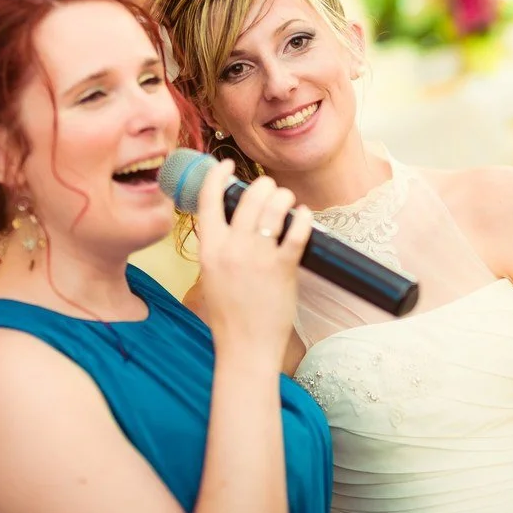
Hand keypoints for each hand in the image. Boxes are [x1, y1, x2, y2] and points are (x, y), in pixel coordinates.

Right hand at [196, 160, 312, 364]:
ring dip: (283, 197)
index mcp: (209, 249)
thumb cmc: (228, 316)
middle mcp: (232, 248)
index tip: (225, 164)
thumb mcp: (211, 276)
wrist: (245, 348)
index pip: (209, 200)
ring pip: (273, 208)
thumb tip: (232, 223)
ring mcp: (258, 257)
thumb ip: (218, 249)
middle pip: (248, 197)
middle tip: (270, 189)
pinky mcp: (282, 268)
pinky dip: (302, 218)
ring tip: (287, 201)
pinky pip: (296, 231)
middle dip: (263, 186)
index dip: (217, 176)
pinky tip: (304, 215)